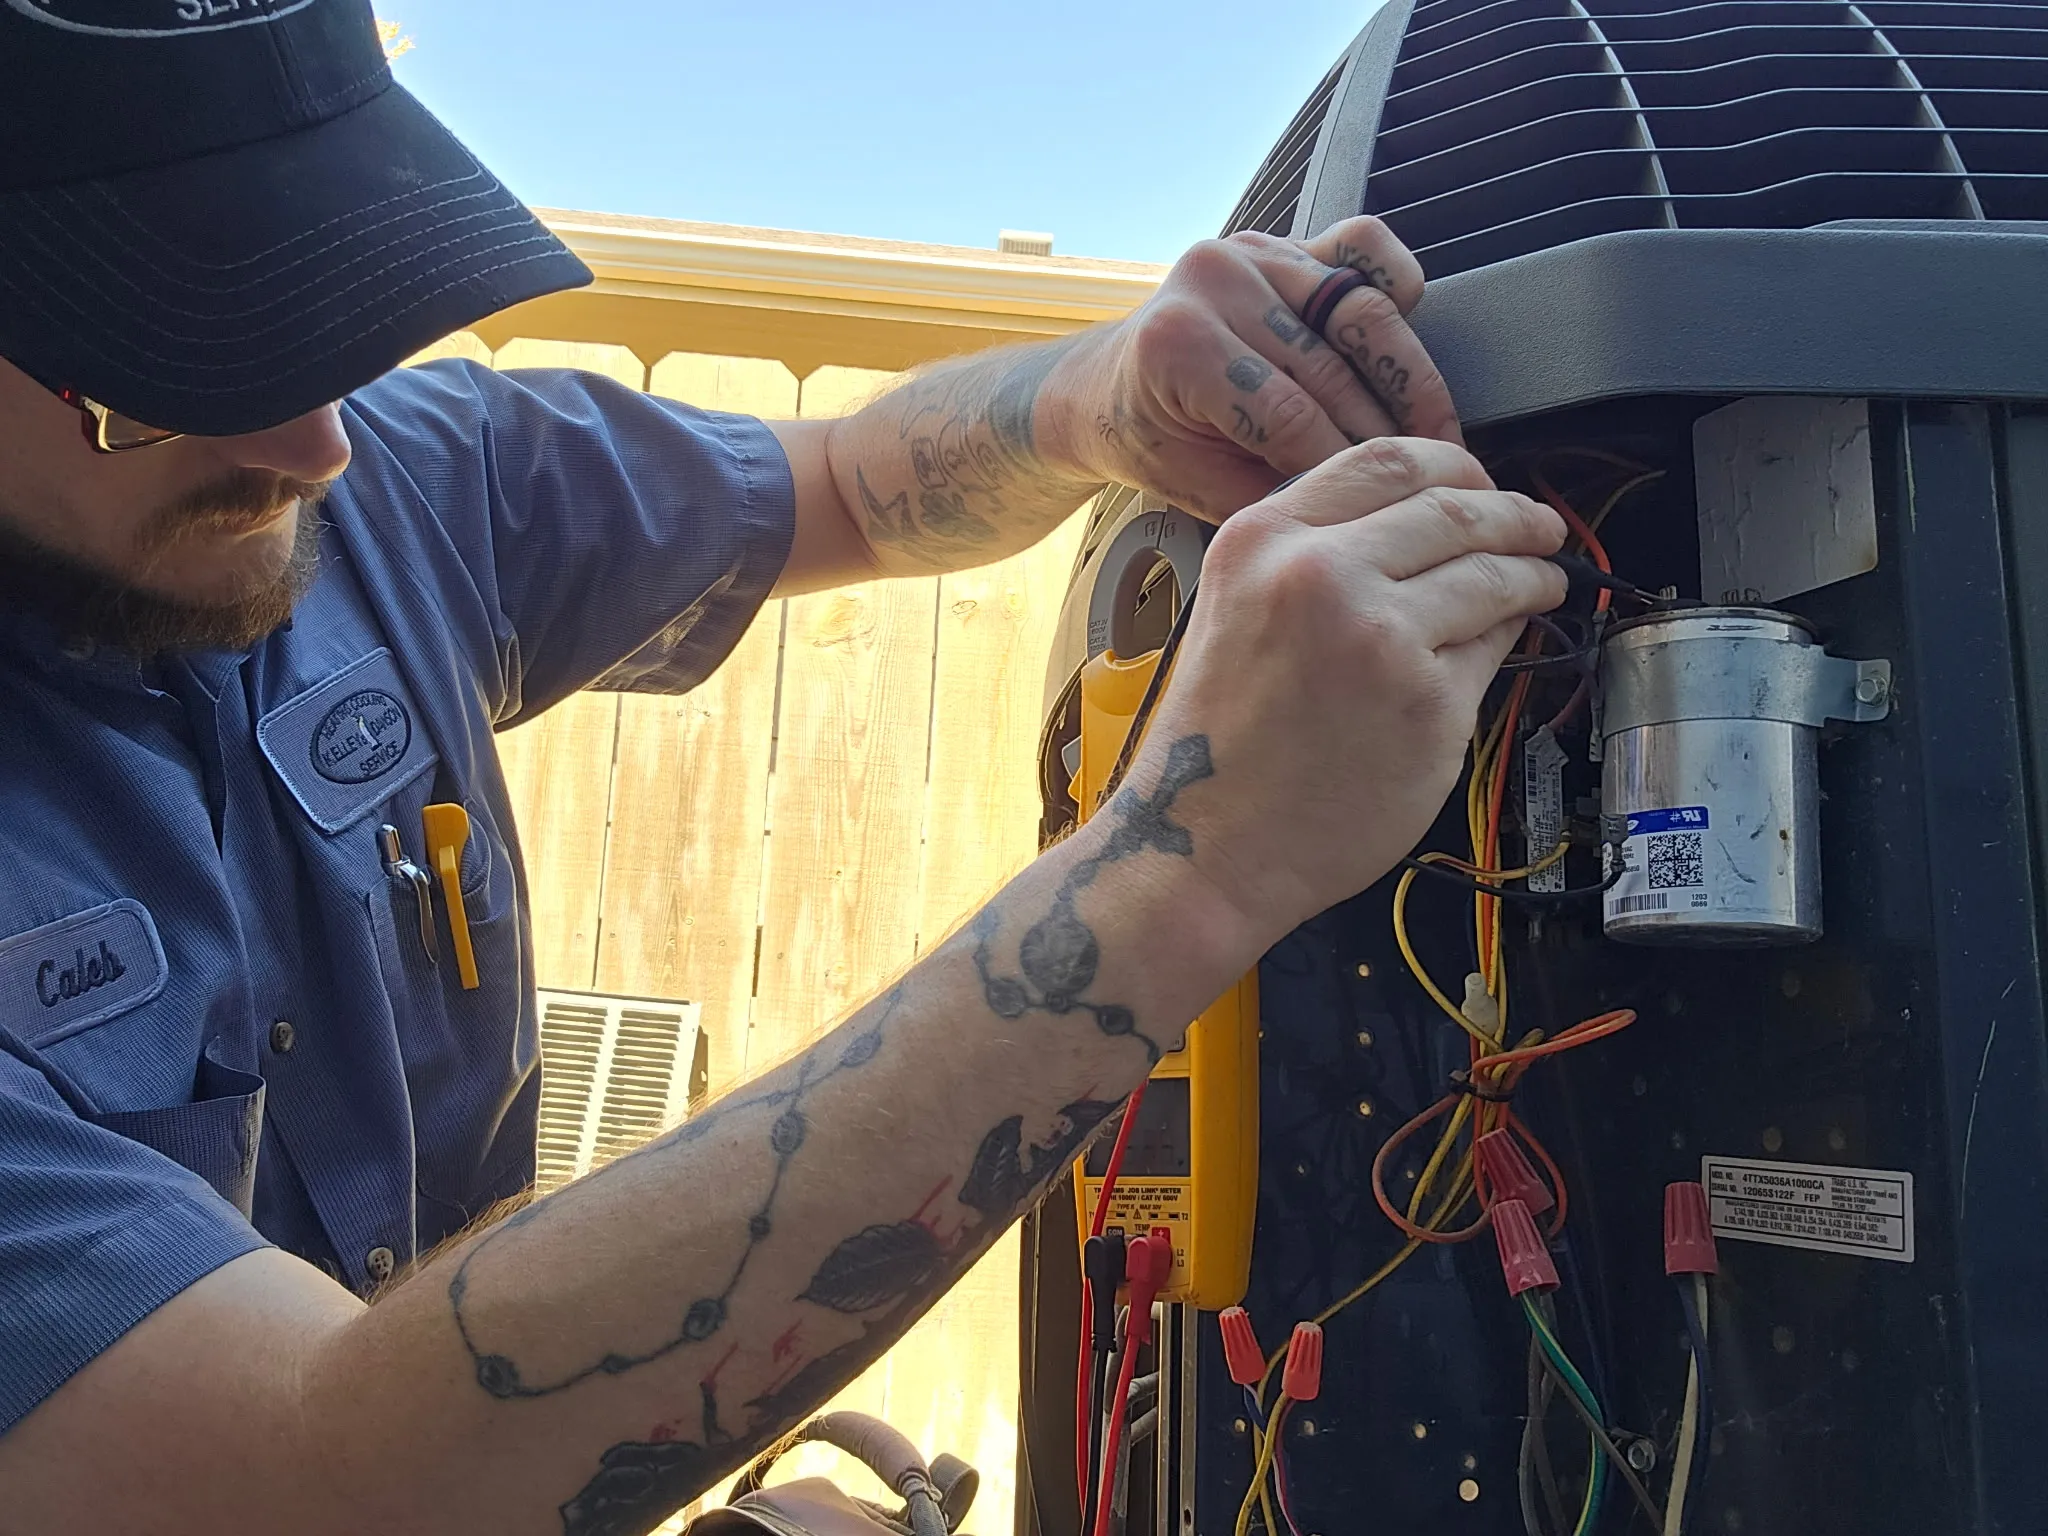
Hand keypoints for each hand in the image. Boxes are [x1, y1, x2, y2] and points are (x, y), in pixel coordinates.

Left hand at [1052, 217, 1458, 518]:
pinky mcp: (1289, 243)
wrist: (1109, 386)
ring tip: (1435, 436)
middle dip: (1385, 435)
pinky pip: (1365, 248)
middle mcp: (1216, 280)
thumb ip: (1269, 494)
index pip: (1290, 416)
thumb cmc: (1150, 438)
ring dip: (1411, 380)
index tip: (1381, 511)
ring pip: (1365, 311)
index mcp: (1177, 342)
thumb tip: (1353, 508)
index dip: (1343, 470)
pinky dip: (1399, 289)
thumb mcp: (1195, 487)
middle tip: (1424, 483)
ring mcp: (1256, 252)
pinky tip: (1407, 346)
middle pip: (1335, 366)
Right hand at [1132, 439, 1566, 942]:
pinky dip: (1508, 638)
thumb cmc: (1220, 740)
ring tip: (1543, 579)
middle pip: (1455, 507)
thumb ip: (1312, 553)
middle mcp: (1320, 573)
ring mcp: (1380, 636)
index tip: (1481, 482)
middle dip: (1514, 513)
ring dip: (1531, 571)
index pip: (1387, 459)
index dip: (1454, 464)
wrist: (1206, 842)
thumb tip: (1422, 521)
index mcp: (1263, 539)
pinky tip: (1507, 640)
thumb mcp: (1235, 606)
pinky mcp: (1428, 700)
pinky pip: (1493, 648)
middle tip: (1539, 526)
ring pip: (1491, 573)